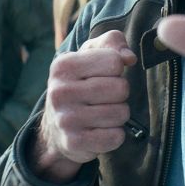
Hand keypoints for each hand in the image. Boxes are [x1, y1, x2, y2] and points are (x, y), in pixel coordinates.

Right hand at [32, 30, 135, 181]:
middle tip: (105, 97)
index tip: (103, 76)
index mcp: (63, 65)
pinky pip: (116, 137)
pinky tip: (100, 130)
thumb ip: (113, 43)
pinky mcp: (74, 142)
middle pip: (120, 88)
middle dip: (120, 94)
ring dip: (119, 114)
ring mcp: (65, 119)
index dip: (116, 70)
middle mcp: (60, 91)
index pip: (114, 62)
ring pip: (121, 113)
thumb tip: (129, 58)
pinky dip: (115, 134)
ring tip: (102, 113)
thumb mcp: (91, 55)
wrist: (55, 127)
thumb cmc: (80, 83)